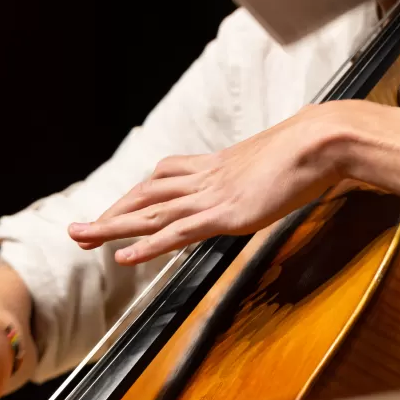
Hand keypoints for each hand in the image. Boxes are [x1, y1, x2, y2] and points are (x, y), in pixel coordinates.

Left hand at [68, 102, 358, 264]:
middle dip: (109, 214)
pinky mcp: (222, 215)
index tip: (114, 210)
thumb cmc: (306, 154)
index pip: (161, 179)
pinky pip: (176, 233)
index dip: (134, 197)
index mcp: (212, 167)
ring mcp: (210, 197)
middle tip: (77, 231)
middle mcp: (203, 180)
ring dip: (112, 227)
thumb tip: (255, 187)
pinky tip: (124, 257)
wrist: (321, 142)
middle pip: (144, 196)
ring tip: (81, 239)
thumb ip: (252, 179)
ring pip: (149, 213)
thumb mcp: (270, 168)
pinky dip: (147, 245)